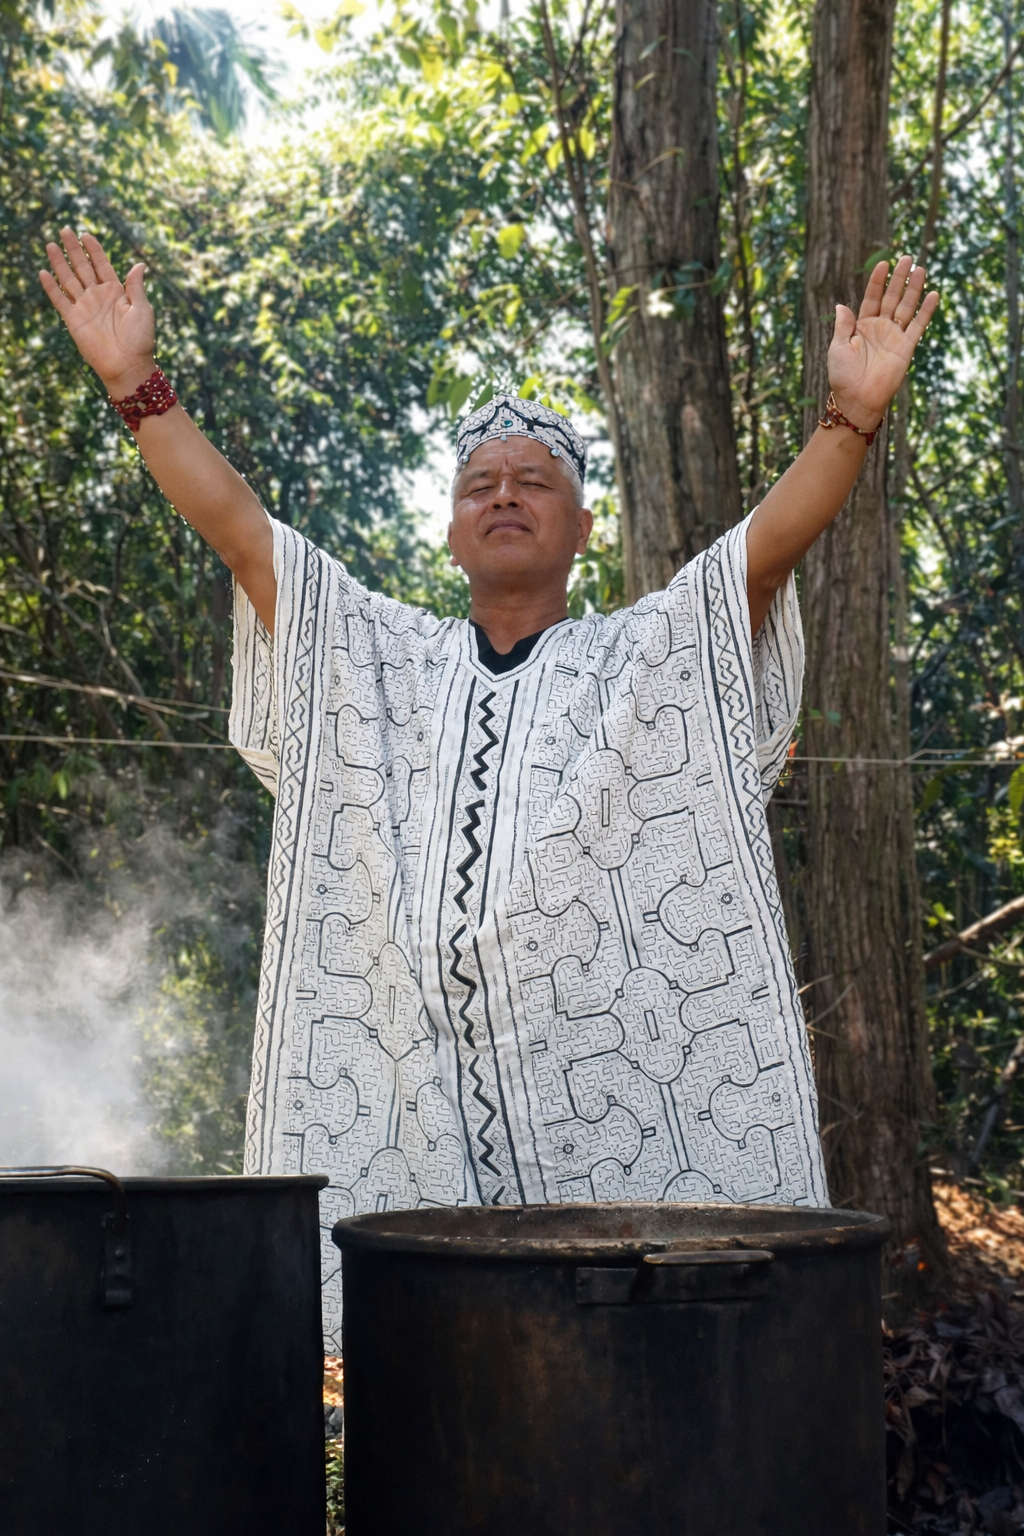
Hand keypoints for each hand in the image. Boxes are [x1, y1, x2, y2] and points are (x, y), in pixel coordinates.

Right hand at [40, 228, 155, 398]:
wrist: (128, 365)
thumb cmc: (140, 339)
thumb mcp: (142, 309)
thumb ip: (136, 287)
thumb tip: (139, 264)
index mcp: (116, 291)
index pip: (102, 265)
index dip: (94, 250)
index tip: (86, 234)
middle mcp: (98, 296)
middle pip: (82, 267)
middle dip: (73, 249)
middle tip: (64, 230)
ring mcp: (84, 307)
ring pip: (69, 279)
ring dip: (59, 263)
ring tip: (50, 245)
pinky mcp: (73, 320)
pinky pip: (59, 300)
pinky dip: (51, 287)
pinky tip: (43, 273)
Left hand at [826, 255, 939, 429]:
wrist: (857, 400)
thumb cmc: (843, 377)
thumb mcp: (838, 348)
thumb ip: (843, 326)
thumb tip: (841, 306)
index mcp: (862, 327)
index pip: (872, 298)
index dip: (878, 282)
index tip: (884, 263)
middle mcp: (880, 328)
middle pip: (892, 298)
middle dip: (899, 279)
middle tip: (907, 258)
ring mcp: (894, 336)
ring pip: (906, 307)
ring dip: (913, 289)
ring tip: (920, 269)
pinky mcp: (906, 347)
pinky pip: (918, 325)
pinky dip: (926, 311)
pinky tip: (933, 294)